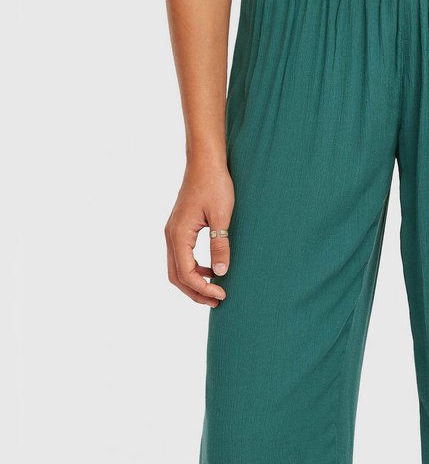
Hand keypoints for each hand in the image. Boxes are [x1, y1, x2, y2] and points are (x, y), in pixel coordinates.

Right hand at [165, 158, 233, 306]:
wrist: (205, 162)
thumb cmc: (214, 184)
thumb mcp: (221, 216)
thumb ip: (220, 245)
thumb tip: (220, 273)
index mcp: (178, 234)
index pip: (185, 273)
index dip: (203, 288)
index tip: (222, 294)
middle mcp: (171, 235)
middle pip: (176, 276)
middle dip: (195, 292)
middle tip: (217, 301)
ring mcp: (173, 232)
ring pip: (177, 268)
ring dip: (194, 282)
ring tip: (215, 290)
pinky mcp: (179, 229)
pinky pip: (181, 256)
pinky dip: (193, 269)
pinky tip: (211, 269)